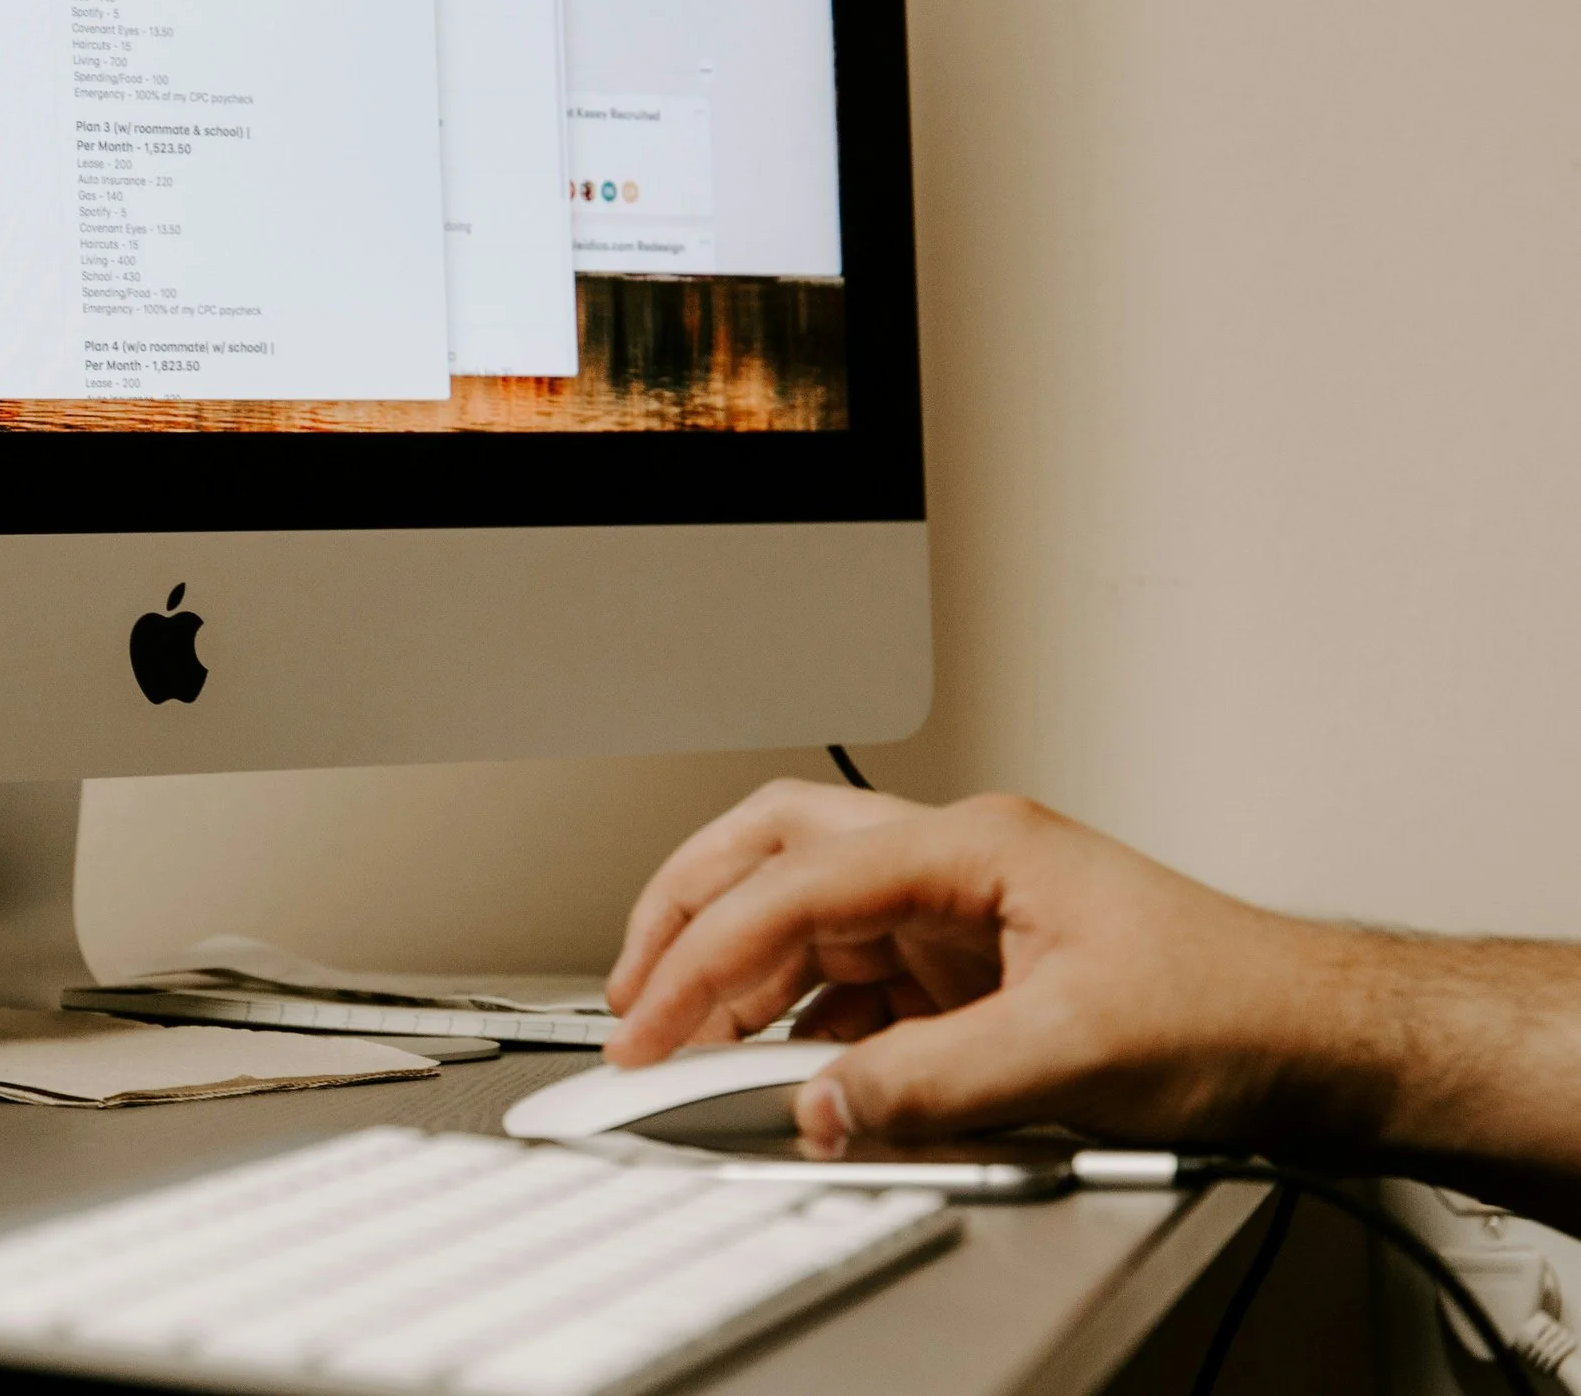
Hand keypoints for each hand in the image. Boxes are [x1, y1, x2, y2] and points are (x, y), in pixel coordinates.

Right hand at [605, 783, 1355, 1152]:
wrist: (1320, 1040)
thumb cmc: (1235, 1010)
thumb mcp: (1071, 1053)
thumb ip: (928, 1082)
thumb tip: (819, 1104)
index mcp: (974, 849)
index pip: (796, 884)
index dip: (706, 955)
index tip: (654, 1022)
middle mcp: (955, 863)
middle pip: (775, 853)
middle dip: (688, 913)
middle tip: (633, 992)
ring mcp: (959, 911)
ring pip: (803, 911)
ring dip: (735, 967)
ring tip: (684, 1034)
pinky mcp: (968, 967)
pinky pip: (848, 976)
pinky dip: (795, 1016)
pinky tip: (778, 1061)